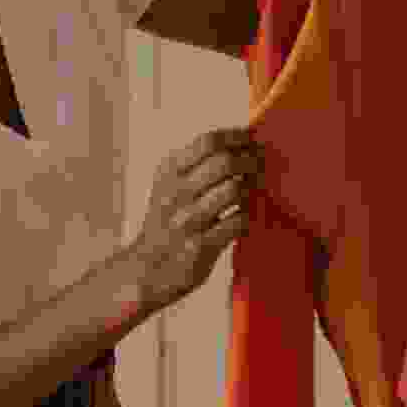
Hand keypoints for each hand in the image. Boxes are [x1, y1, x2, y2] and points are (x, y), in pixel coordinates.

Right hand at [128, 127, 265, 313]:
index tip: (252, 138)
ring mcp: (188, 220)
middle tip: (261, 162)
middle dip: (250, 159)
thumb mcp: (168, 185)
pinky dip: (248, 215)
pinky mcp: (201, 245)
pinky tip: (246, 213)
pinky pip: (238, 221)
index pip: (208, 142)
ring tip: (256, 187)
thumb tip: (237, 142)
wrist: (146, 269)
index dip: (236, 136)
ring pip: (234, 190)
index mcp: (168, 172)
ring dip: (252, 187)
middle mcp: (175, 193)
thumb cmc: (164, 222)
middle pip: (224, 162)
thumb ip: (196, 163)